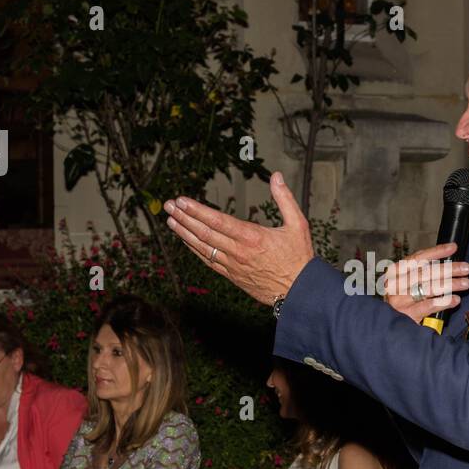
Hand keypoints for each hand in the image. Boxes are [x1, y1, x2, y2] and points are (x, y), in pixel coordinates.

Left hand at [164, 172, 313, 305]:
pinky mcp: (232, 276)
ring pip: (203, 248)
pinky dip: (195, 250)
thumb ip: (285, 199)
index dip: (197, 210)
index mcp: (252, 237)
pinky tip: (185, 241)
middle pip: (205, 233)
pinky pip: (209, 261)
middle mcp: (239, 251)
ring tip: (170, 220)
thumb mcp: (298, 225)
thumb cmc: (299, 258)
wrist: (299, 291)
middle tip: (169, 206)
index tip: (182, 201)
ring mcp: (233, 265)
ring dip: (184, 233)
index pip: (217, 221)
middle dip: (184, 218)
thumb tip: (276, 177)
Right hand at [382, 243, 468, 324]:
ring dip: (450, 284)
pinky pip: (429, 306)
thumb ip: (420, 271)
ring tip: (465, 283)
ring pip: (429, 288)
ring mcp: (400, 300)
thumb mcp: (404, 281)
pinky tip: (455, 300)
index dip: (437, 252)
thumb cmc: (400, 299)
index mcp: (395, 272)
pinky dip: (444, 302)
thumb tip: (446, 262)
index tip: (453, 248)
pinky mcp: (407, 315)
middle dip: (449, 269)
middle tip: (466, 268)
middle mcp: (396, 284)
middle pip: (426, 273)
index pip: (418, 258)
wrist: (384, 324)